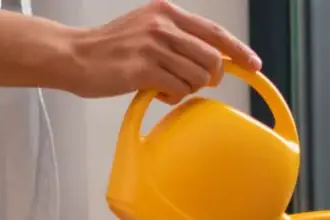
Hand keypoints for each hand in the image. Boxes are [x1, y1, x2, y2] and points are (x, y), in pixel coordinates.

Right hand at [66, 0, 261, 103]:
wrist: (74, 56)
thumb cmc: (112, 50)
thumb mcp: (148, 30)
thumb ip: (179, 38)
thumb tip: (215, 59)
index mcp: (167, 12)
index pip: (215, 32)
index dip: (239, 50)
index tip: (254, 65)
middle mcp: (163, 24)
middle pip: (212, 59)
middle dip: (209, 78)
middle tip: (190, 84)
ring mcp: (153, 45)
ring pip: (197, 77)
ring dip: (186, 89)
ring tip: (164, 86)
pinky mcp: (143, 68)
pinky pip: (178, 89)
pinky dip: (171, 97)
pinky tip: (155, 92)